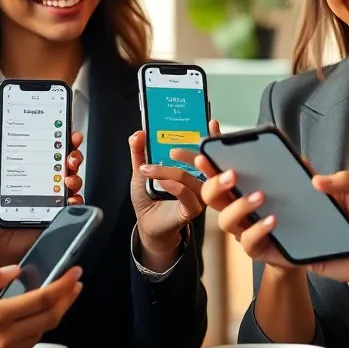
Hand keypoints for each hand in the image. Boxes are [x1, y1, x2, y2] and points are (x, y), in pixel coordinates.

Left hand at [0, 134, 84, 267]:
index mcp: (27, 174)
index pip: (46, 153)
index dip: (59, 141)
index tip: (66, 134)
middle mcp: (43, 185)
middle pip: (65, 165)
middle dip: (73, 156)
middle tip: (70, 157)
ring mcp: (52, 201)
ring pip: (73, 183)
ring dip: (76, 177)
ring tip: (68, 179)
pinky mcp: (58, 217)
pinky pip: (73, 207)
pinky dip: (76, 201)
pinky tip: (71, 200)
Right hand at [0, 265, 82, 347]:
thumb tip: (17, 271)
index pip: (42, 300)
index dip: (64, 286)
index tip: (75, 274)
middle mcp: (2, 339)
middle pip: (49, 320)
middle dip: (66, 300)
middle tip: (74, 284)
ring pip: (39, 335)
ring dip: (52, 316)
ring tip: (57, 299)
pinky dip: (34, 331)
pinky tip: (33, 319)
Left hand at [129, 120, 221, 266]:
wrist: (147, 225)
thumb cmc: (149, 200)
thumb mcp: (141, 173)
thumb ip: (139, 153)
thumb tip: (138, 133)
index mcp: (191, 169)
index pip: (204, 150)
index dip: (211, 136)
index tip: (211, 122)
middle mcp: (199, 181)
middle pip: (202, 161)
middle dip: (189, 152)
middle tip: (171, 148)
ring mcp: (198, 195)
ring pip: (189, 177)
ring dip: (168, 171)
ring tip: (149, 170)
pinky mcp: (192, 209)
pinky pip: (188, 195)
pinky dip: (174, 187)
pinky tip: (161, 183)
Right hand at [194, 157, 348, 305]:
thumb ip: (346, 181)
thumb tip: (313, 181)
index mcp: (297, 186)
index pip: (259, 168)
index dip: (230, 157)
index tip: (212, 143)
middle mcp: (283, 207)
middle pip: (233, 197)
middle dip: (219, 184)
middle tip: (231, 172)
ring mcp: (283, 232)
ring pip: (237, 225)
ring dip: (237, 209)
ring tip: (257, 196)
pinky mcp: (289, 256)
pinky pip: (258, 250)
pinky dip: (256, 236)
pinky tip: (272, 222)